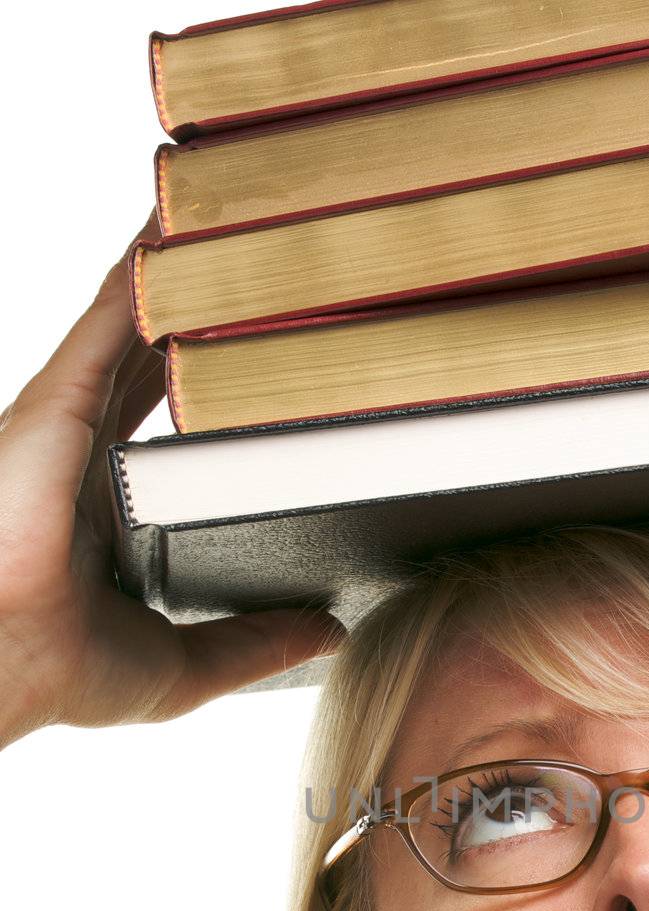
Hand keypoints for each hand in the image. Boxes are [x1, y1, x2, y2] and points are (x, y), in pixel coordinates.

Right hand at [0, 215, 345, 747]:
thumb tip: (328, 630)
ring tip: (226, 215)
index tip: (262, 353)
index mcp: (107, 506)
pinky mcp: (56, 402)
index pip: (167, 425)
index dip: (207, 382)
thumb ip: (256, 642)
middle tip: (257, 265)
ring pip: (128, 326)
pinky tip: (172, 229)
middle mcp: (84, 453)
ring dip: (171, 271)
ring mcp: (65, 420)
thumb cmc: (61, 670)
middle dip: (196, 310)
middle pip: (151, 359)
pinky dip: (136, 275)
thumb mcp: (185, 659)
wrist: (5, 663)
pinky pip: (104, 322)